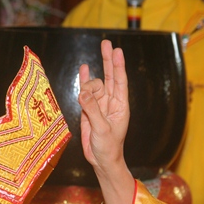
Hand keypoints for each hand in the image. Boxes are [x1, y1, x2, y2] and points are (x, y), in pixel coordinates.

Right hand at [78, 39, 129, 175]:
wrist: (101, 160)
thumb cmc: (108, 147)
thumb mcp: (102, 129)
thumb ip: (93, 110)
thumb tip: (83, 93)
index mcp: (120, 106)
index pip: (120, 81)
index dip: (118, 65)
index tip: (117, 51)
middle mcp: (111, 102)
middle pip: (110, 76)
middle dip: (108, 60)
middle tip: (106, 43)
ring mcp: (100, 105)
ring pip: (93, 86)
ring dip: (87, 87)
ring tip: (84, 98)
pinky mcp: (89, 109)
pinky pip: (86, 92)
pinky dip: (84, 80)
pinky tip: (85, 68)